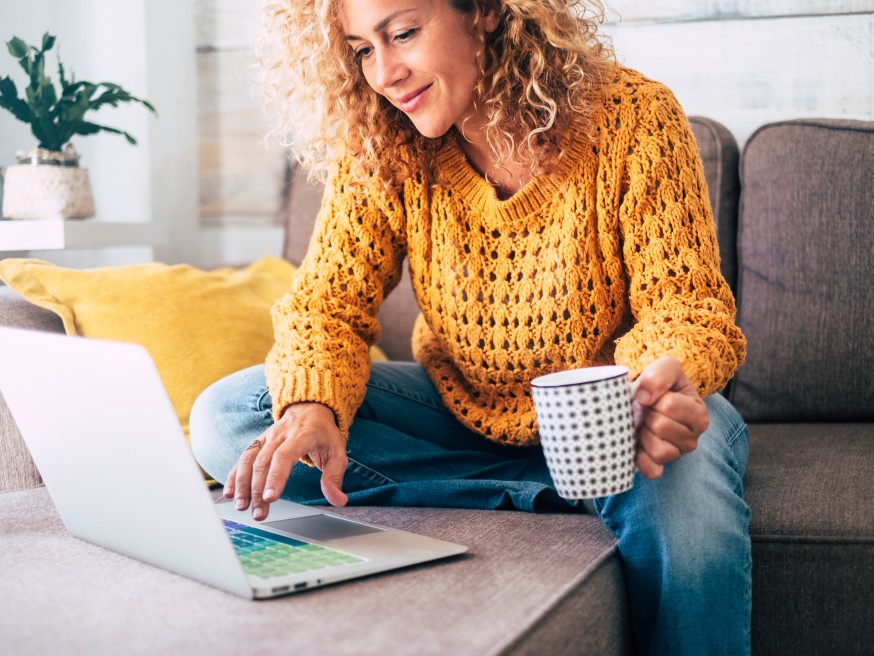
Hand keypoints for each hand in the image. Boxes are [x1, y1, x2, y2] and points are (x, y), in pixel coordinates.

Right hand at [223, 402, 348, 519]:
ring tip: (241, 506)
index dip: (276, 477)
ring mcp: (266, 437)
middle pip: (264, 462)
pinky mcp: (258, 442)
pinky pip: (243, 457)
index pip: (284, 456)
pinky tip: (230, 494)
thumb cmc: (324, 434)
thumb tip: (338, 500)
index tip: (270, 498)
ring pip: (249, 459)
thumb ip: (334, 477)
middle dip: (258, 490)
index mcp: (301, 435)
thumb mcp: (337, 452)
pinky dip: (234, 475)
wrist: (310, 408)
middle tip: (258, 513)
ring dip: (242, 484)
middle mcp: (280, 435)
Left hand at [632, 356, 708, 479]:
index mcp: (698, 413)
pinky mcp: (661, 467)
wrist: (647, 397)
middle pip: (661, 427)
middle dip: (647, 415)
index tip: (653, 396)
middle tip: (647, 411)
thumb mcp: (666, 367)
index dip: (653, 397)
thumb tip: (644, 397)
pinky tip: (638, 444)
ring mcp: (678, 454)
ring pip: (659, 451)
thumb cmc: (660, 384)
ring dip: (644, 435)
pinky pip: (652, 471)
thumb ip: (660, 374)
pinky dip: (640, 458)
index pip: (669, 405)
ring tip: (644, 425)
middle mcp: (693, 437)